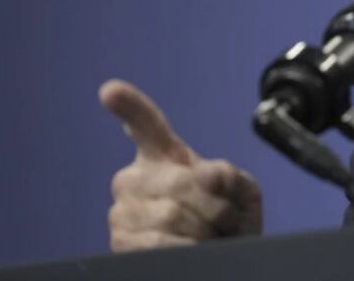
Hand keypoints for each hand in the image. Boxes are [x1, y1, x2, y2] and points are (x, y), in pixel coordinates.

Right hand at [99, 79, 262, 251]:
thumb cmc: (228, 225)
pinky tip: (193, 252)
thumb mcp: (242, 193)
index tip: (111, 90)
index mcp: (163, 156)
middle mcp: (134, 179)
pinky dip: (188, 250)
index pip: (145, 125)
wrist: (223, 262)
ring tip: (211, 238)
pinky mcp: (119, 244)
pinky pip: (160, 243)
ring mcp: (122, 212)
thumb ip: (229, 175)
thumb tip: (204, 173)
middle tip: (225, 221)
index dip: (129, 106)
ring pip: (172, 214)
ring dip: (205, 230)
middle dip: (215, 205)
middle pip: (180, 181)